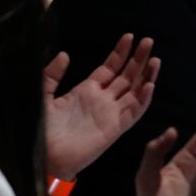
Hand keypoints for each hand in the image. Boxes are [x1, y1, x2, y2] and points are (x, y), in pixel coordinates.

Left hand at [45, 34, 159, 178]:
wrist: (43, 158)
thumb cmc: (40, 130)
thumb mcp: (42, 95)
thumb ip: (52, 74)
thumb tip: (65, 54)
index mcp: (86, 91)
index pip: (110, 68)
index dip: (120, 53)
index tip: (129, 37)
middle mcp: (102, 100)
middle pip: (127, 76)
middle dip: (138, 59)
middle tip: (148, 41)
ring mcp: (111, 114)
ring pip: (135, 91)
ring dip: (146, 75)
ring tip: (155, 59)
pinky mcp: (115, 128)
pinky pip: (134, 112)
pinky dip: (144, 99)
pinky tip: (150, 85)